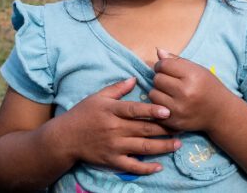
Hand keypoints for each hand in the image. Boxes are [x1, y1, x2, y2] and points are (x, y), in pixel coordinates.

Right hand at [59, 77, 179, 175]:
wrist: (64, 139)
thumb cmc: (82, 115)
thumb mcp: (97, 97)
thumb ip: (117, 89)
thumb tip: (135, 78)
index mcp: (111, 111)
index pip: (134, 110)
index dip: (152, 110)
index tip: (168, 110)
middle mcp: (114, 129)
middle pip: (144, 129)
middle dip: (164, 129)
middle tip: (181, 127)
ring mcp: (114, 146)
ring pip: (142, 147)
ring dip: (162, 147)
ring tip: (177, 144)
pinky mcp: (111, 161)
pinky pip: (132, 166)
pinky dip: (146, 168)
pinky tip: (159, 166)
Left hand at [150, 48, 235, 132]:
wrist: (220, 113)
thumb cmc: (208, 87)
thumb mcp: (198, 69)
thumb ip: (177, 60)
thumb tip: (158, 51)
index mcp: (192, 76)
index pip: (163, 65)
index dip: (162, 65)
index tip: (167, 69)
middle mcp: (185, 92)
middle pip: (157, 79)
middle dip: (161, 78)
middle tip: (170, 81)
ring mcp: (179, 109)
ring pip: (153, 94)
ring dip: (159, 92)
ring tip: (170, 92)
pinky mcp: (174, 121)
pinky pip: (155, 108)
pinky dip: (159, 104)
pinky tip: (170, 103)